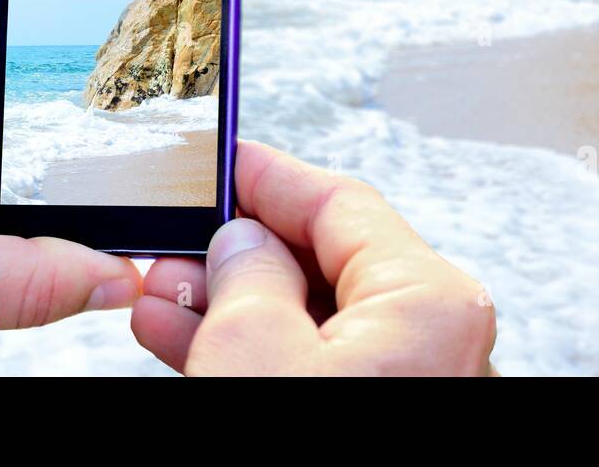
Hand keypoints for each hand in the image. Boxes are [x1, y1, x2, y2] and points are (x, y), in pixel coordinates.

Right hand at [132, 141, 497, 374]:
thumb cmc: (311, 461)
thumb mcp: (256, 355)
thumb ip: (246, 277)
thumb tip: (242, 243)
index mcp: (430, 301)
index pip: (341, 202)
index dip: (269, 177)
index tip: (222, 162)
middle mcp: (435, 337)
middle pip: (324, 260)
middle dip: (237, 250)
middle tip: (175, 243)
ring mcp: (411, 379)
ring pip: (312, 319)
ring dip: (231, 305)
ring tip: (162, 296)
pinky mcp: (381, 409)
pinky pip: (314, 364)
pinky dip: (254, 352)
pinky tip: (187, 340)